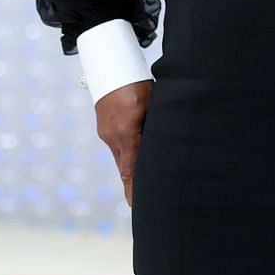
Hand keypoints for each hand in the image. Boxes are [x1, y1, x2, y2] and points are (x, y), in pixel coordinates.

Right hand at [93, 80, 151, 206]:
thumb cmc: (135, 83)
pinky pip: (118, 148)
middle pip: (125, 168)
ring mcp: (106, 133)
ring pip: (122, 158)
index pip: (131, 169)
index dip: (134, 189)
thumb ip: (158, 124)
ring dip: (132, 171)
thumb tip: (168, 141)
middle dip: (134, 186)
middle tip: (144, 204)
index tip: (136, 206)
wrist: (109, 68)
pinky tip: (137, 159)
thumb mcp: (152, 102)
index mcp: (126, 133)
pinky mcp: (105, 129)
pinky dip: (127, 156)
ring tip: (143, 186)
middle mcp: (113, 137)